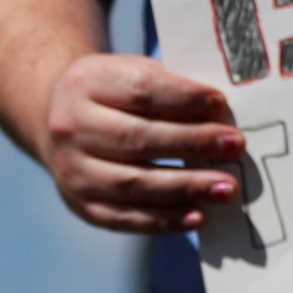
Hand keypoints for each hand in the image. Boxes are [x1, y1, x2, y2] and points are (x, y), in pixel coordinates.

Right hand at [42, 53, 245, 234]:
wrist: (57, 119)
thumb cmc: (112, 94)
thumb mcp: (131, 73)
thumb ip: (170, 89)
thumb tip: (222, 118)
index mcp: (86, 83)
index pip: (139, 90)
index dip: (183, 98)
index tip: (220, 104)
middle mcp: (70, 127)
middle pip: (136, 139)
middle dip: (192, 143)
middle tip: (235, 146)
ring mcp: (71, 170)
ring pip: (132, 183)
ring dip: (185, 187)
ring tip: (225, 187)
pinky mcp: (80, 205)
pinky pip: (124, 217)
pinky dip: (164, 220)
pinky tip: (197, 216)